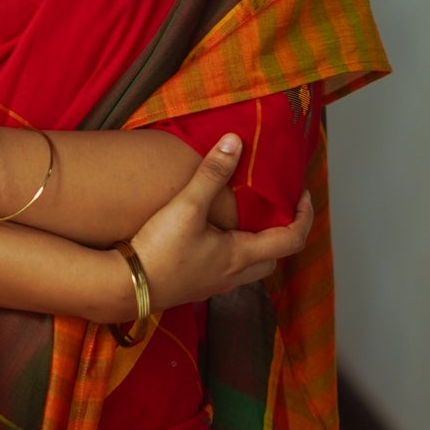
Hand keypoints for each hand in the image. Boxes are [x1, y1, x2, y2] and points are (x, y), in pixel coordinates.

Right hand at [124, 136, 312, 312]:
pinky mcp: (196, 288)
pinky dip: (232, 255)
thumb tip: (235, 141)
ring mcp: (215, 285)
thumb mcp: (187, 206)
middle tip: (275, 208)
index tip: (301, 195)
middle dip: (282, 233)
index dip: (304, 217)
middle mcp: (233, 275)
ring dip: (256, 246)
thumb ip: (212, 174)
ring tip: (245, 220)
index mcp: (241, 255)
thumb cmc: (160, 250)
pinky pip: (227, 272)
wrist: (126, 287)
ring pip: (250, 269)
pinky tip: (212, 239)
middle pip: (273, 258)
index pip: (291, 240)